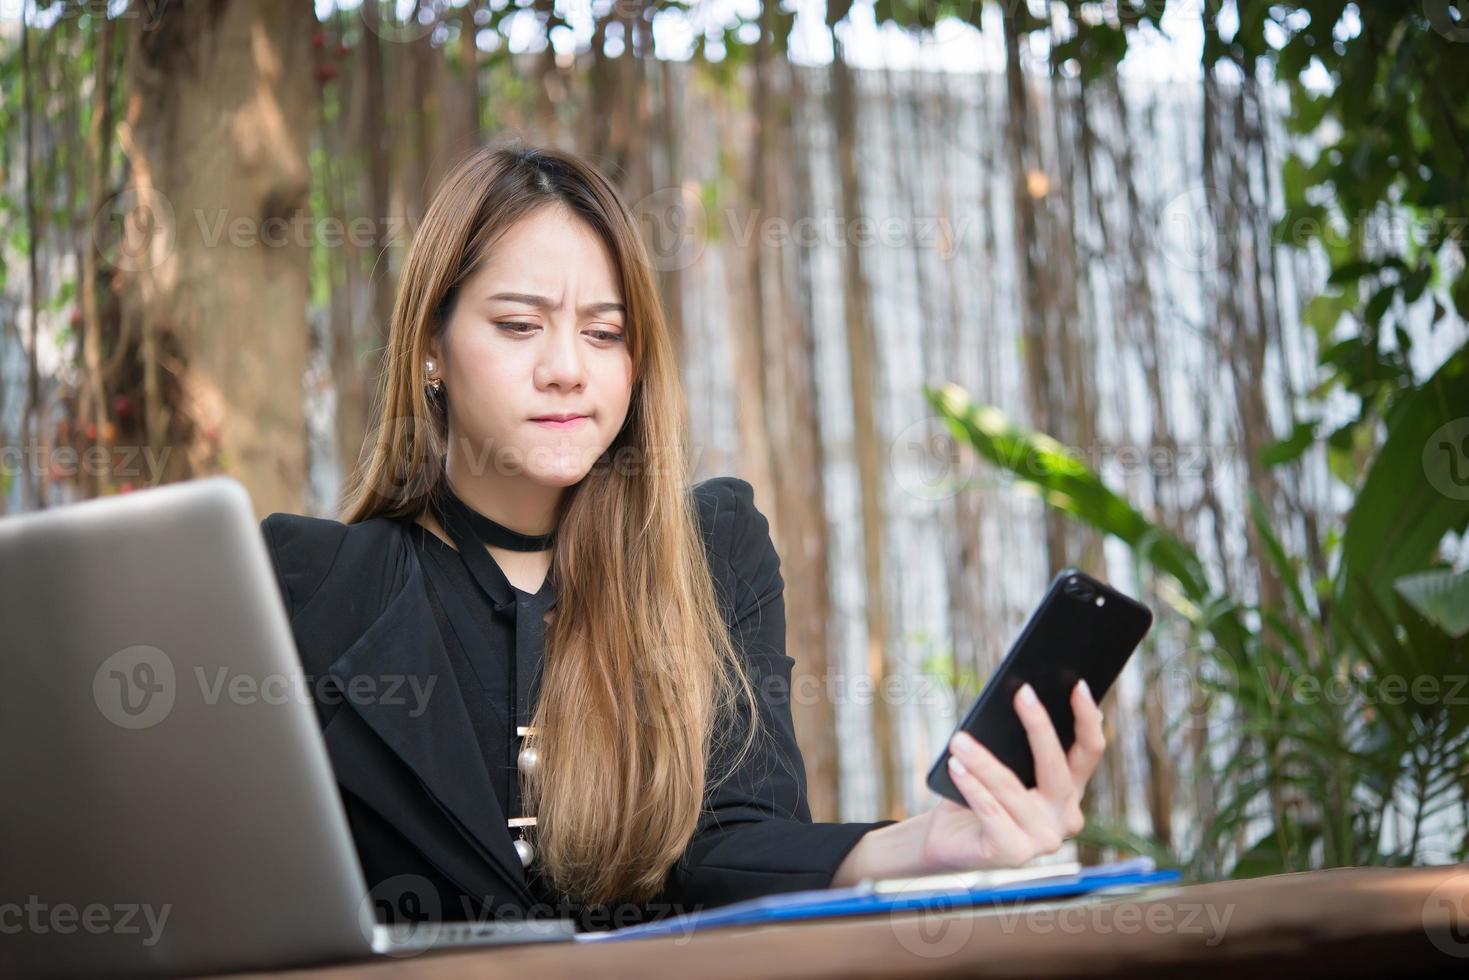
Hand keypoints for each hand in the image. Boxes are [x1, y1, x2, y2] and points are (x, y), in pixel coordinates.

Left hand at [919, 680, 1104, 869]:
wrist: (948, 840)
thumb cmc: (976, 794)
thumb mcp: (1001, 763)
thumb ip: (1013, 744)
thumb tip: (1016, 700)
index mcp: (1069, 791)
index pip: (1090, 751)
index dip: (1087, 718)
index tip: (1077, 684)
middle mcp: (1066, 816)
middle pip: (1056, 767)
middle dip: (1039, 726)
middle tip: (1022, 693)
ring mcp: (1044, 839)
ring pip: (1012, 789)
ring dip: (983, 760)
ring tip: (960, 738)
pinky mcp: (1015, 853)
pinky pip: (991, 813)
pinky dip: (972, 787)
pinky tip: (956, 767)